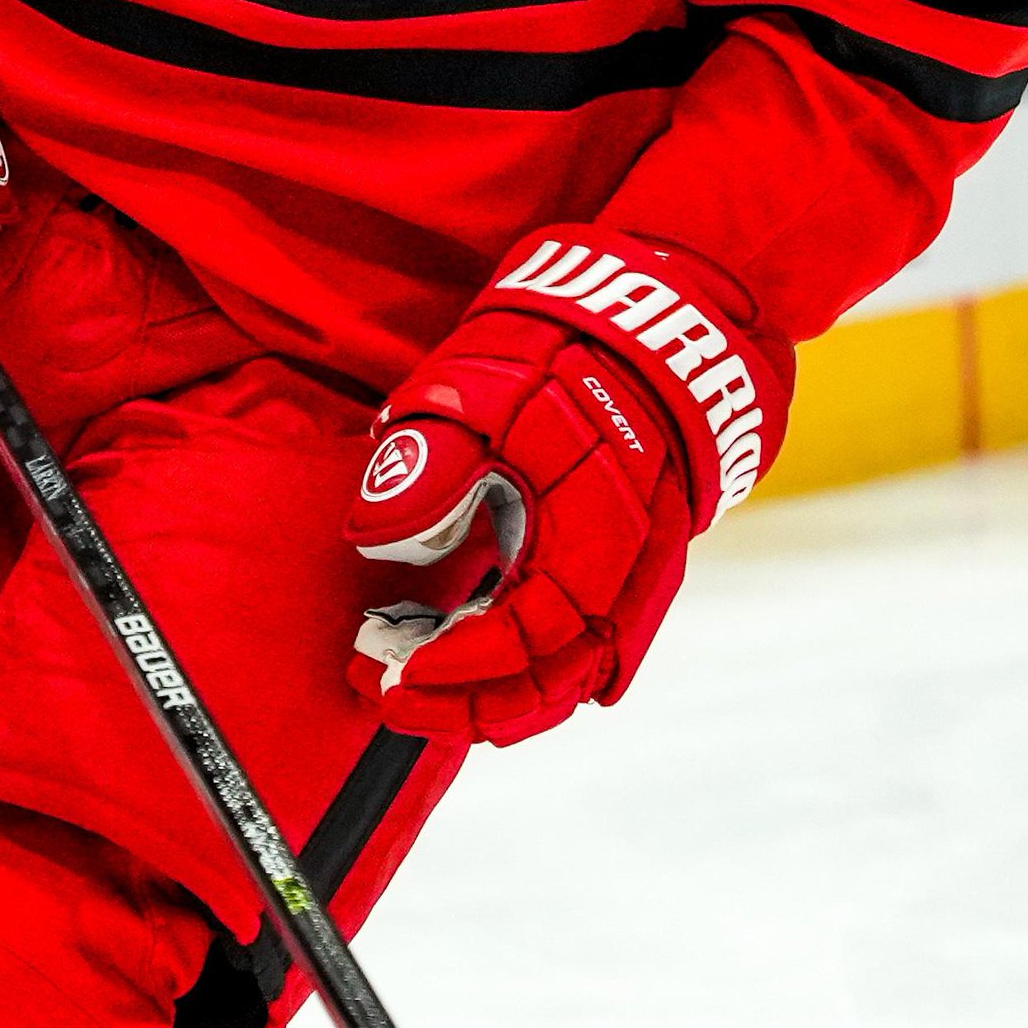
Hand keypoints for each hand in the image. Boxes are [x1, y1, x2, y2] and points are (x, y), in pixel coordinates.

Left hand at [343, 228, 787, 745]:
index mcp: (600, 529)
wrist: (653, 319)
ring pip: (574, 676)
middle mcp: (631, 567)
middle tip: (387, 696)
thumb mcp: (484, 387)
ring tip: (417, 689)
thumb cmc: (564, 348)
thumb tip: (374, 539)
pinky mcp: (626, 568)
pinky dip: (535, 675)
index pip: (533, 636)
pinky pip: (589, 649)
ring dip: (496, 700)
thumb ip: (432, 461)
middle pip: (557, 681)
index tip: (394, 670)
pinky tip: (482, 683)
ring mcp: (637, 572)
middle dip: (468, 707)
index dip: (462, 667)